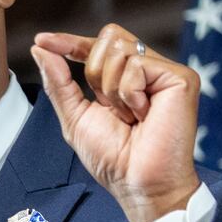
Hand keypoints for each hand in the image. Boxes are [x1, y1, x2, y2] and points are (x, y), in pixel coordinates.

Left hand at [31, 25, 201, 221]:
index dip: (69, 42)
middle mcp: (146, 71)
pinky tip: (144, 115)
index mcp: (122, 79)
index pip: (95, 47)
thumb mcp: (75, 117)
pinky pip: (137, 65)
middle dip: (94, 74)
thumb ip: (58, 82)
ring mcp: (165, 72)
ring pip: (119, 50)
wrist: (137, 182)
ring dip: (111, 90)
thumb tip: (40, 48)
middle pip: (107, 39)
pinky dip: (129, 94)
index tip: (42, 40)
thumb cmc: (112, 158)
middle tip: (112, 109)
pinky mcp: (181, 78)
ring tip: (131, 117)